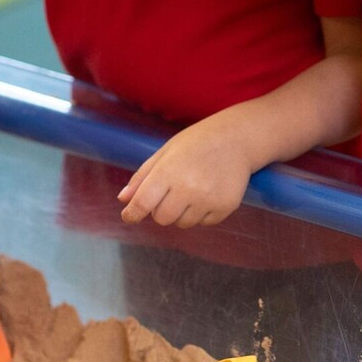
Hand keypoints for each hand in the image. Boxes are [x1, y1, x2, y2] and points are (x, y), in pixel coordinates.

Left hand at [117, 116, 257, 227]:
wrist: (238, 138)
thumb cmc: (198, 142)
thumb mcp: (166, 151)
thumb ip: (143, 176)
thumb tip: (123, 200)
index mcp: (168, 171)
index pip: (142, 204)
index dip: (132, 214)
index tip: (130, 216)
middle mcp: (188, 188)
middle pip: (162, 219)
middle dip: (161, 210)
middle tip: (172, 192)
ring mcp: (208, 199)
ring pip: (183, 223)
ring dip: (183, 212)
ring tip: (194, 188)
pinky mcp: (226, 207)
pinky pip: (205, 223)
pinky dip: (203, 213)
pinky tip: (210, 192)